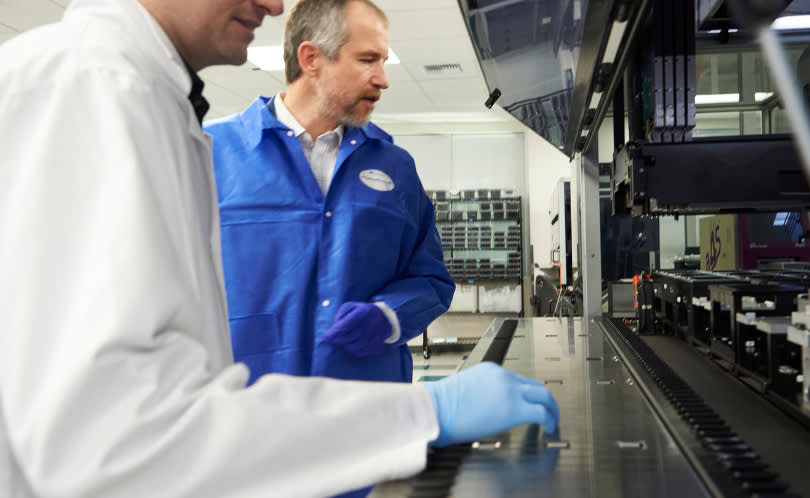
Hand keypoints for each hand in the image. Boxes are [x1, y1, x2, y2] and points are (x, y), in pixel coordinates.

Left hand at [320, 302, 391, 356]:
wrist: (383, 317)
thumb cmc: (361, 311)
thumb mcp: (350, 307)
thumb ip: (340, 316)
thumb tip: (333, 331)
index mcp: (364, 311)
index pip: (346, 325)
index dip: (333, 333)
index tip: (324, 338)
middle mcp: (372, 323)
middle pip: (349, 337)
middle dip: (337, 340)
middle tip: (332, 340)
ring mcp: (377, 336)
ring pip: (355, 348)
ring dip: (346, 346)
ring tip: (344, 341)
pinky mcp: (378, 346)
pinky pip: (361, 353)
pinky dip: (354, 351)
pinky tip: (354, 344)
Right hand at [423, 362, 558, 446]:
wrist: (436, 409)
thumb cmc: (441, 405)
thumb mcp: (465, 390)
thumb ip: (481, 393)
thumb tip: (487, 407)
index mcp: (491, 370)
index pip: (517, 380)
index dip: (527, 393)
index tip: (529, 402)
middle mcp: (504, 376)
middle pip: (536, 385)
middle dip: (546, 399)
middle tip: (550, 411)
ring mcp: (511, 391)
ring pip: (543, 395)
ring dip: (551, 409)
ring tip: (553, 421)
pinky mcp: (515, 409)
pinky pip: (541, 413)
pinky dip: (550, 420)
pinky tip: (550, 428)